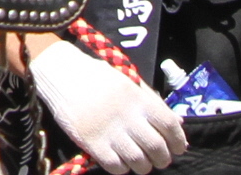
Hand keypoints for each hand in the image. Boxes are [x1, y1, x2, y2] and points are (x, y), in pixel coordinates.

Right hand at [30, 36, 184, 174]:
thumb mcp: (128, 82)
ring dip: (144, 166)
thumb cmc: (97, 77)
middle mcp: (128, 116)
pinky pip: (117, 167)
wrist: (61, 74)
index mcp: (139, 99)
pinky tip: (120, 160)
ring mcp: (110, 131)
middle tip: (160, 159)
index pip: (170, 126)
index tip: (178, 147)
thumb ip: (152, 102)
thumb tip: (178, 124)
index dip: (178, 141)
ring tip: (141, 161)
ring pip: (139, 162)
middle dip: (163, 158)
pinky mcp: (92, 143)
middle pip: (157, 148)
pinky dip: (123, 168)